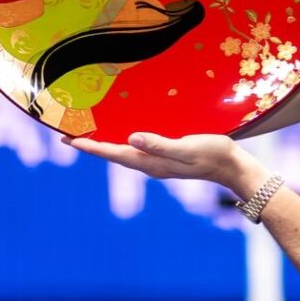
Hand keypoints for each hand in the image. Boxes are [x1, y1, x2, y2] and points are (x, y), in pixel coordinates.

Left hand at [64, 132, 267, 196]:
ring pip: (124, 152)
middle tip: (67, 135)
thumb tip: (131, 138)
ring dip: (105, 143)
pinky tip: (122, 134)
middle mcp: (150, 164)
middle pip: (114, 154)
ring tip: (87, 134)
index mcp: (152, 163)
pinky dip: (122, 141)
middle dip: (91, 145)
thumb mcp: (186, 147)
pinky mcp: (166, 156)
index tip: (69, 140)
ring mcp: (158, 162)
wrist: (232, 166)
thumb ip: (159, 144)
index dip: (92, 146)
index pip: (115, 154)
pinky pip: (137, 149)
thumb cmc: (212, 154)